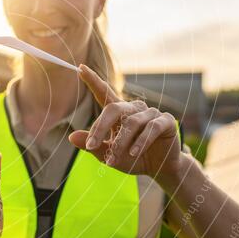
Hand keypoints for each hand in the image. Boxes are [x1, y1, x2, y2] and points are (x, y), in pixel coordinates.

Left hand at [68, 64, 181, 179]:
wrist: (159, 170)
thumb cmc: (131, 158)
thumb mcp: (109, 154)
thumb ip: (93, 145)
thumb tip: (71, 136)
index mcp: (119, 112)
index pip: (104, 93)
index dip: (93, 80)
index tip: (80, 68)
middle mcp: (135, 108)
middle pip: (113, 109)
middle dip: (100, 128)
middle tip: (91, 146)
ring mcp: (152, 113)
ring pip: (131, 123)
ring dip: (120, 143)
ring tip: (113, 161)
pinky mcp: (167, 121)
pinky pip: (151, 129)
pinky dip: (140, 142)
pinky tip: (133, 153)